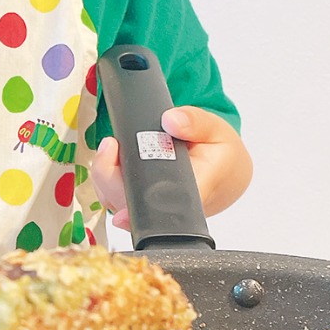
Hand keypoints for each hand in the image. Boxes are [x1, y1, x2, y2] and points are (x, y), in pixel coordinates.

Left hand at [90, 106, 252, 227]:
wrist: (224, 173)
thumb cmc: (220, 154)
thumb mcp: (216, 130)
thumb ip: (196, 122)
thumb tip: (171, 120)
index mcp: (193, 191)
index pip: (159, 206)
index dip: (133, 202)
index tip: (117, 179)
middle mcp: (169, 206)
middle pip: (127, 204)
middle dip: (109, 176)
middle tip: (111, 146)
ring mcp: (152, 208)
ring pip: (116, 203)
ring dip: (105, 177)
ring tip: (111, 148)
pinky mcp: (141, 205)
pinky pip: (114, 198)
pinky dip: (106, 179)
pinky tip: (112, 158)